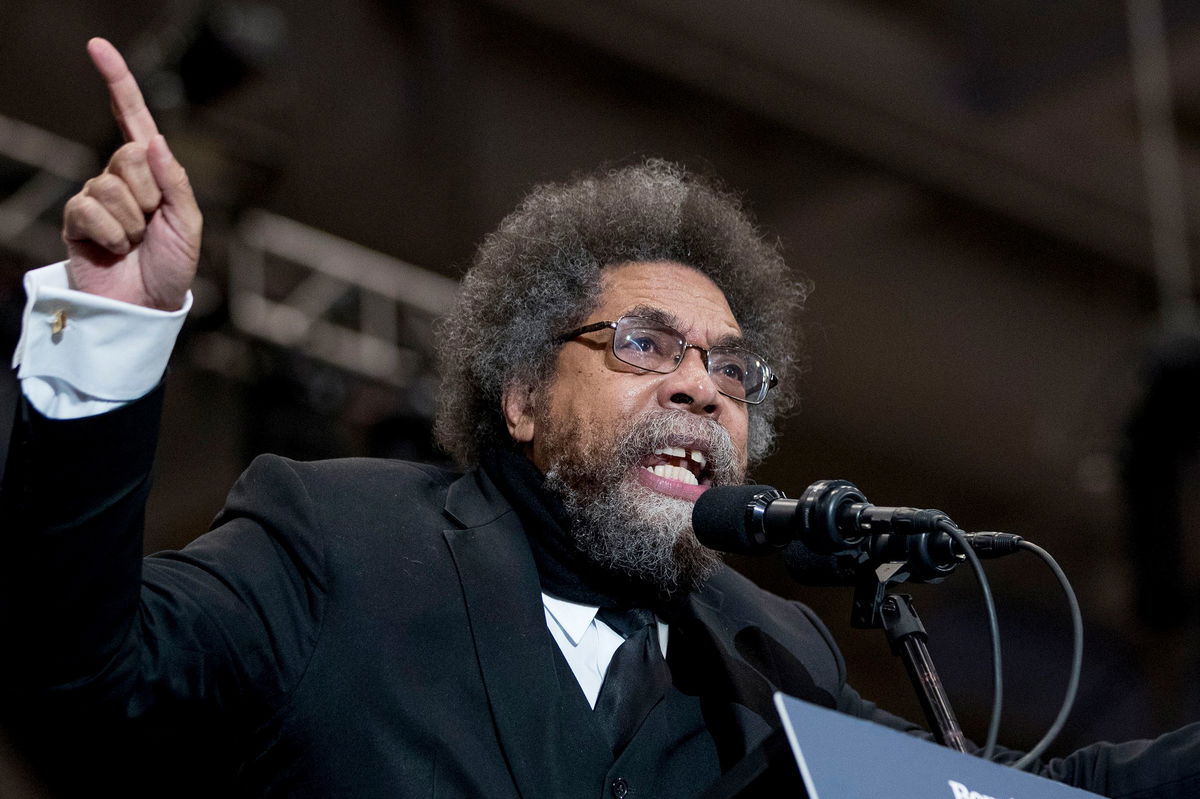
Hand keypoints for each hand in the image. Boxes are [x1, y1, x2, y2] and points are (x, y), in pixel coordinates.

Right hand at [62, 38, 201, 310]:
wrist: (147, 306)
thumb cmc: (173, 266)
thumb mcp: (188, 224)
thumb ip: (176, 183)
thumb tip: (155, 142)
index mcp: (154, 173)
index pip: (133, 119)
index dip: (117, 82)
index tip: (97, 46)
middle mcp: (122, 178)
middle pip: (130, 156)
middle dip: (148, 195)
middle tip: (151, 225)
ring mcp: (97, 197)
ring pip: (111, 187)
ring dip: (131, 223)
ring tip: (135, 244)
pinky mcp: (76, 219)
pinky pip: (90, 209)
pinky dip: (110, 235)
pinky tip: (114, 250)